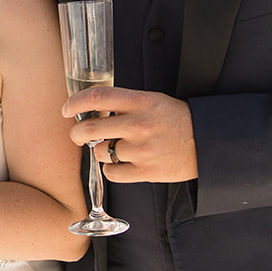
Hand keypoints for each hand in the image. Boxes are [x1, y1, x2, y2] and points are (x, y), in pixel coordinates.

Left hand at [62, 86, 197, 183]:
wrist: (205, 142)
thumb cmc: (176, 119)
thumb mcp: (152, 100)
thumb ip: (124, 104)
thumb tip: (91, 110)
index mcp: (140, 102)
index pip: (97, 98)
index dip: (75, 103)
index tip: (67, 110)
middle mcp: (138, 125)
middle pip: (89, 129)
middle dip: (76, 133)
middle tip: (77, 134)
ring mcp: (141, 150)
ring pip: (100, 152)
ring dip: (100, 150)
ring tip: (113, 148)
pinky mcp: (145, 171)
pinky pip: (112, 172)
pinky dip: (112, 168)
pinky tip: (121, 162)